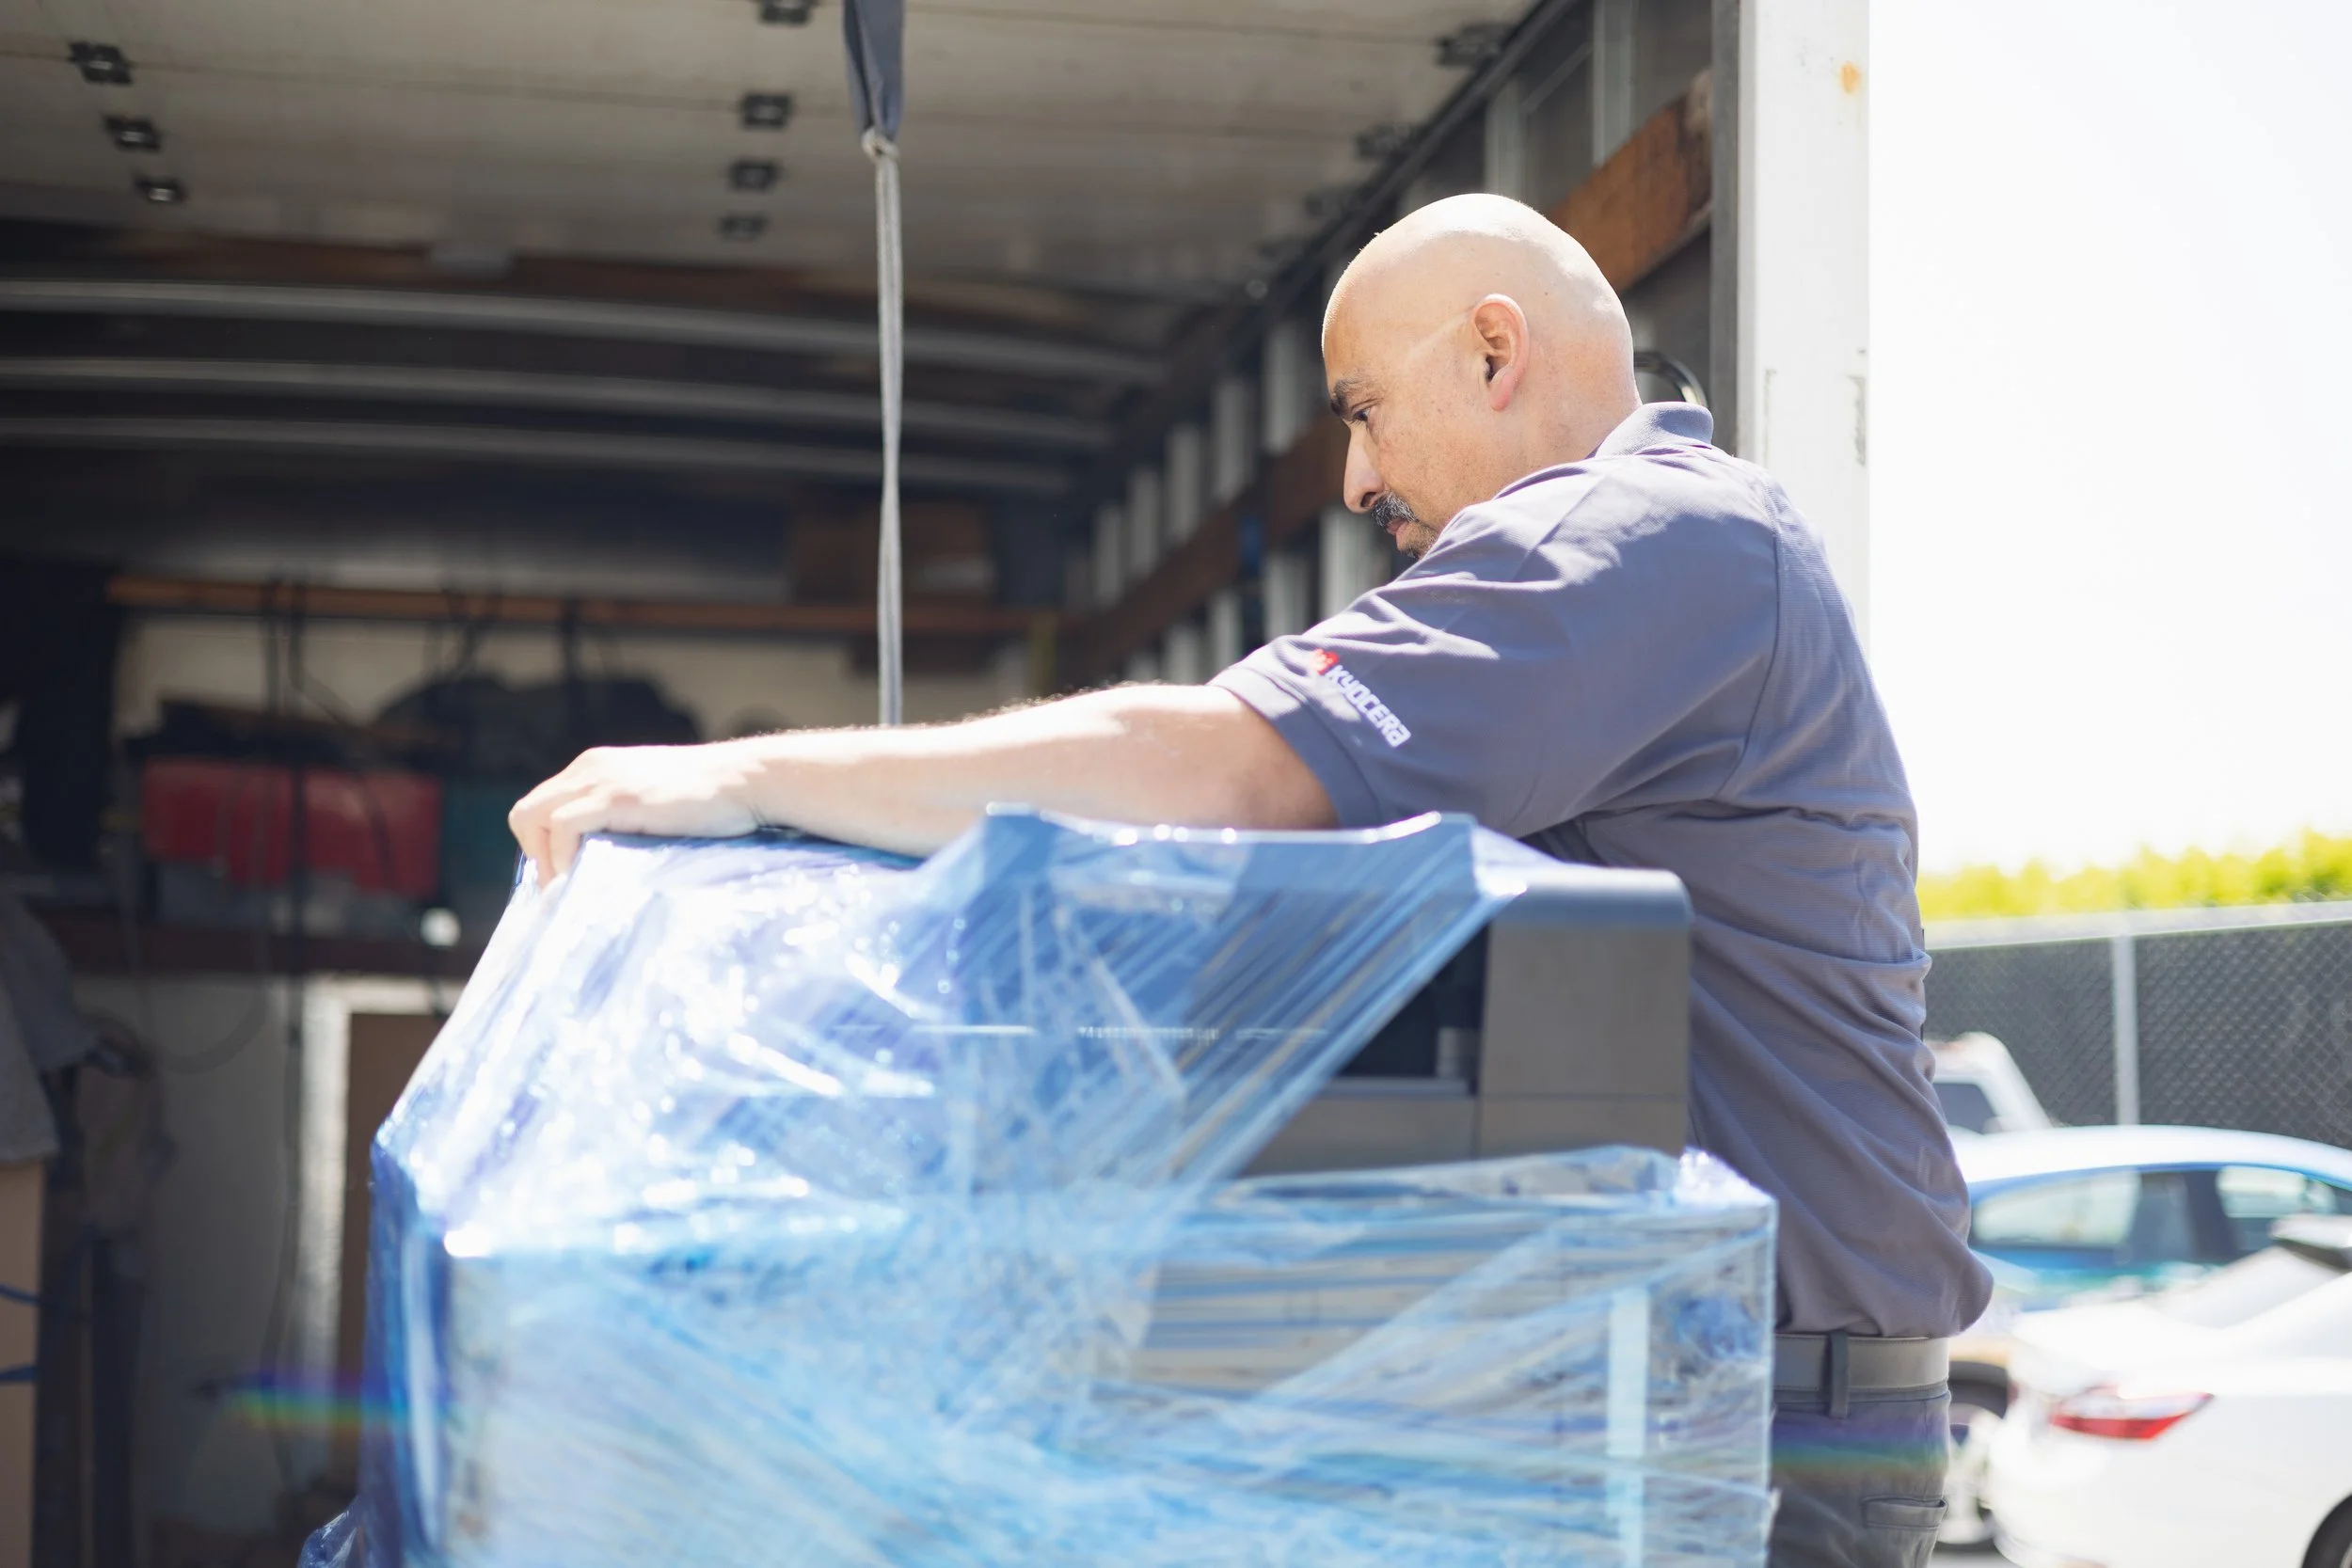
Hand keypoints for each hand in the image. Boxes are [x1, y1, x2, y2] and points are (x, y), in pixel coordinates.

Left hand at [508, 743, 764, 884]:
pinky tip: (584, 880)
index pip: (543, 806)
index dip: (546, 846)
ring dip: (546, 862)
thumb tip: (610, 863)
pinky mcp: (615, 798)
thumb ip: (629, 819)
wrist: (749, 780)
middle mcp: (590, 768)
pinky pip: (562, 828)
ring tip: (569, 891)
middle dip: (537, 856)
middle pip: (526, 813)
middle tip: (562, 888)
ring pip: (533, 819)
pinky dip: (563, 859)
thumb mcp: (658, 801)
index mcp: (598, 767)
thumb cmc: (718, 800)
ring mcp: (600, 780)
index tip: (567, 878)